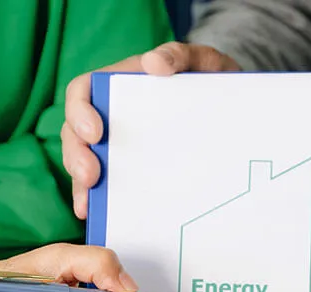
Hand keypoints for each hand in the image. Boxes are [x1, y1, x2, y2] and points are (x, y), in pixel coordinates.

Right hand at [62, 42, 239, 217]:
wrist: (235, 112)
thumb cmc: (211, 82)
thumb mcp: (202, 62)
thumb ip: (179, 55)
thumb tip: (153, 65)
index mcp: (120, 86)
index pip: (82, 92)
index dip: (79, 111)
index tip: (95, 132)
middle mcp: (112, 116)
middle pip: (75, 133)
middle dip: (76, 155)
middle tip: (91, 176)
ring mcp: (120, 145)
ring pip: (85, 161)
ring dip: (81, 183)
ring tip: (89, 203)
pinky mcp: (133, 170)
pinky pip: (106, 185)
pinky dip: (97, 200)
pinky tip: (95, 216)